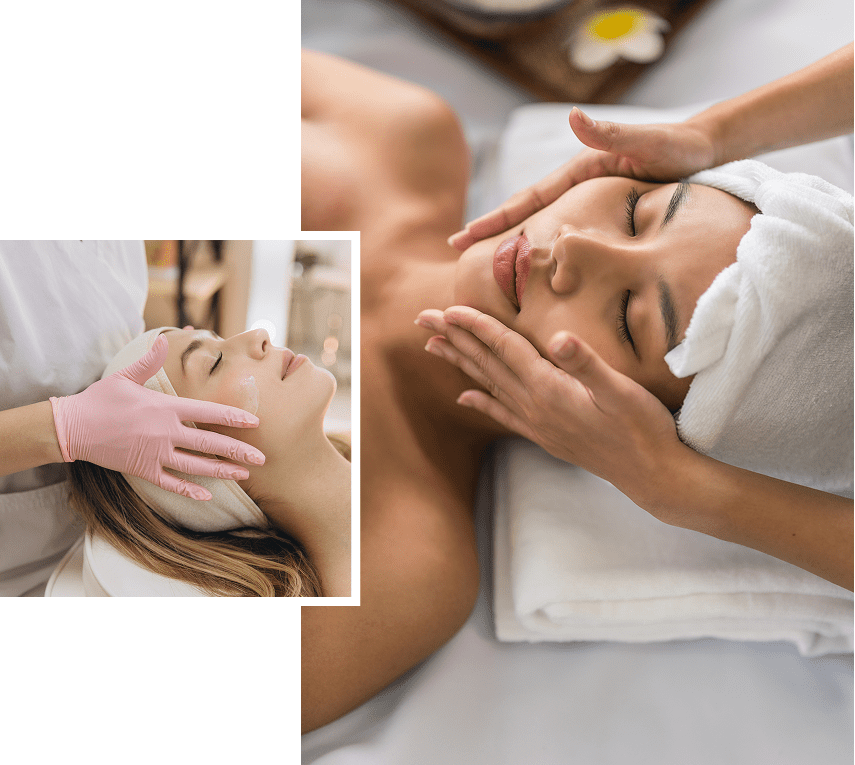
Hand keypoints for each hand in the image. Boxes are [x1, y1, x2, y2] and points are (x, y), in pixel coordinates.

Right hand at [50, 334, 265, 500]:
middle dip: (237, 451)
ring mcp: (154, 453)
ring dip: (221, 471)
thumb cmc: (100, 399)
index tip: (254, 422)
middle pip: (208, 443)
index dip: (233, 418)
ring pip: (195, 466)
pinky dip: (189, 490)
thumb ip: (149, 361)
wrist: (72, 427)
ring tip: (244, 474)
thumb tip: (163, 340)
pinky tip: (207, 495)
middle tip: (261, 458)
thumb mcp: (125, 376)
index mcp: (165, 408)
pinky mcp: (142, 469)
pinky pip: (170, 482)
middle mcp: (164, 432)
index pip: (208, 413)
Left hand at [416, 306, 681, 503]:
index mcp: (549, 388)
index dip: (476, 325)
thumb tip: (561, 338)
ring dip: (461, 364)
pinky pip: (502, 415)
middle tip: (422, 319)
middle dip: (454, 339)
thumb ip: (588, 364)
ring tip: (433, 347)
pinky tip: (464, 399)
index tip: (448, 309)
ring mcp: (536, 423)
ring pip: (487, 385)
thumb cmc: (642, 429)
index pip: (504, 348)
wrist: (652, 475)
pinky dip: (481, 403)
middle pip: (485, 364)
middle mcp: (534, 406)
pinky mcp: (544, 435)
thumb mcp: (622, 391)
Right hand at [449, 107, 716, 250]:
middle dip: (489, 230)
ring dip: (510, 239)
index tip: (464, 237)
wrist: (705, 151)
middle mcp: (575, 186)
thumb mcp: (647, 141)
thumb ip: (610, 133)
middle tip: (454, 250)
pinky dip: (540, 244)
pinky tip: (532, 261)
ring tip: (483, 259)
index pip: (528, 199)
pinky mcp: (599, 213)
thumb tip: (573, 116)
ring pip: (539, 223)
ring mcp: (585, 199)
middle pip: (523, 211)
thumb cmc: (680, 149)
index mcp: (578, 173)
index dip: (495, 219)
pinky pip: (561, 231)